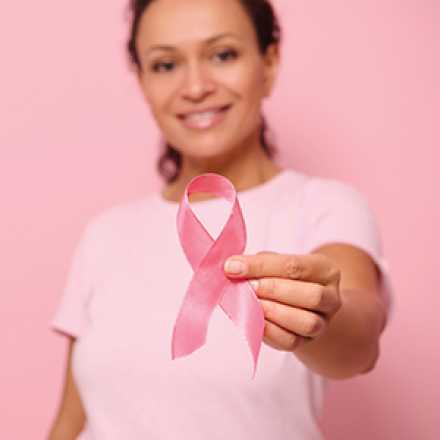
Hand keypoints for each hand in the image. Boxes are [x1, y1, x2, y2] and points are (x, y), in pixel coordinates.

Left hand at [224, 251, 341, 351]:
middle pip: (312, 295)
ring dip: (275, 313)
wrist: (297, 304)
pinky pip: (292, 341)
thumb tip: (233, 267)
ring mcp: (323, 322)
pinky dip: (271, 332)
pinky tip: (255, 321)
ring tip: (253, 304)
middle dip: (275, 290)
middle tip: (249, 287)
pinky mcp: (307, 342)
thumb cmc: (283, 277)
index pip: (295, 266)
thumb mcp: (275, 262)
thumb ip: (259, 263)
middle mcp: (331, 297)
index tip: (232, 266)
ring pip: (307, 322)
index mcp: (325, 269)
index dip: (261, 266)